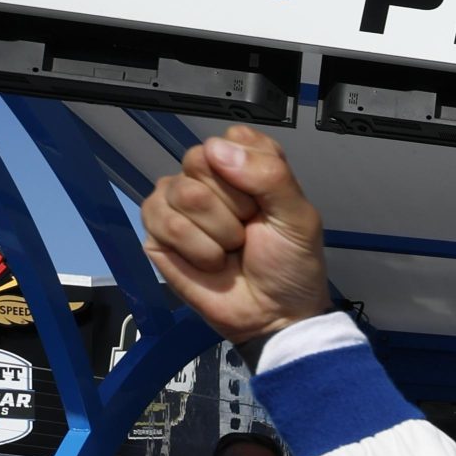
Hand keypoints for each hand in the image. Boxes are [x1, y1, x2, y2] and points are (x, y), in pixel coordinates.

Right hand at [141, 125, 334, 343]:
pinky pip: (162, 221)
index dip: (251, 173)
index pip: (232, 140)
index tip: (267, 203)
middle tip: (248, 230)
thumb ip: (270, 175)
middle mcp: (207, 177)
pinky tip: (211, 261)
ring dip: (217, 232)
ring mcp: (178, 202)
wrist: (275, 316)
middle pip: (199, 160)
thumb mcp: (299, 218)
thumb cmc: (291, 265)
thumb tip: (217, 149)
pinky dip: (196, 249)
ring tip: (231, 249)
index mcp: (245, 164)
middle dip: (233, 205)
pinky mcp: (156, 231)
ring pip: (182, 192)